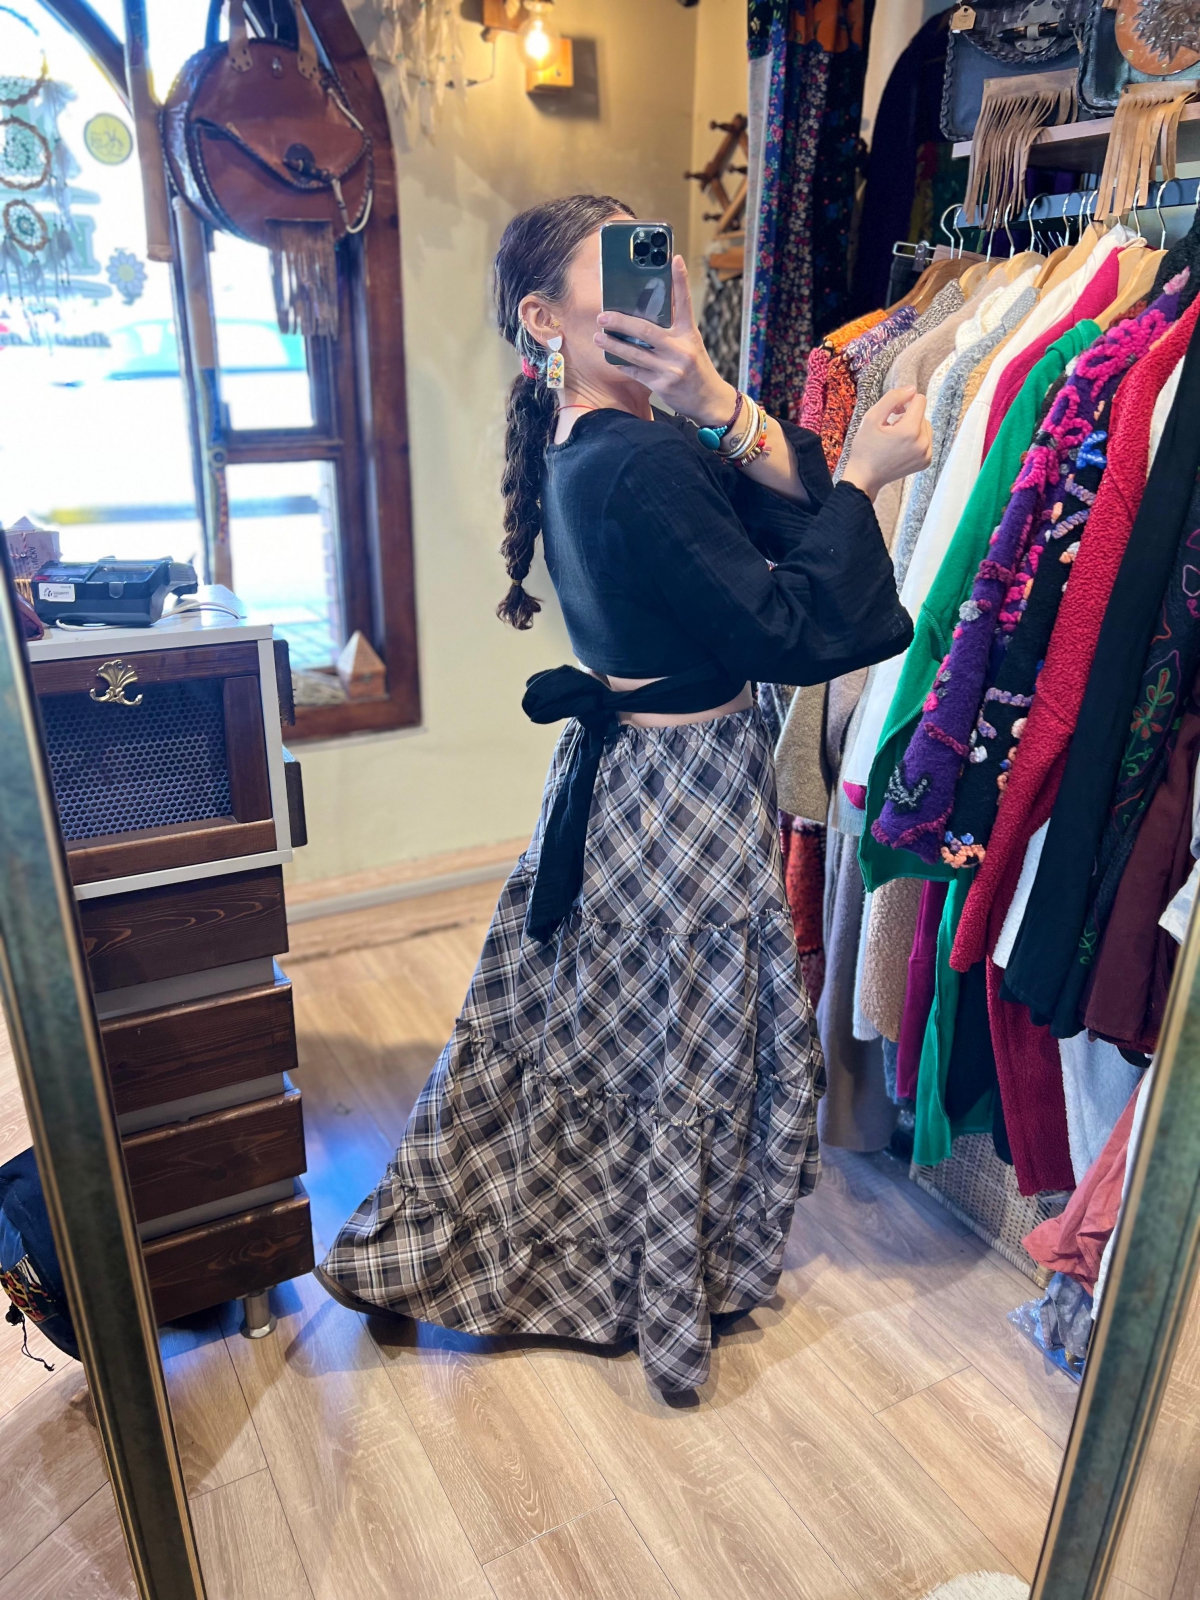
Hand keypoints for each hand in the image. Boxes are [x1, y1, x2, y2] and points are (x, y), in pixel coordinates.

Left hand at [594, 255, 736, 426]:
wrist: (708, 400)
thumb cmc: (696, 368)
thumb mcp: (691, 344)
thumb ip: (673, 330)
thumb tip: (645, 315)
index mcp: (690, 334)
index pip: (685, 303)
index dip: (680, 280)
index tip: (674, 259)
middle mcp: (681, 349)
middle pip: (646, 331)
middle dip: (621, 322)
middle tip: (603, 316)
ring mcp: (671, 368)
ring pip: (635, 353)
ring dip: (613, 345)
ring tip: (598, 337)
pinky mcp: (662, 385)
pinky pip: (636, 372)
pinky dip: (623, 365)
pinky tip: (611, 359)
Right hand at [842, 387, 932, 502]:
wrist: (865, 477)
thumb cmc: (865, 447)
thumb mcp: (871, 417)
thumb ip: (892, 398)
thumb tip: (912, 389)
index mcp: (910, 430)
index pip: (919, 400)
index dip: (905, 401)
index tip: (893, 412)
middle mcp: (922, 442)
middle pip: (923, 414)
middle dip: (908, 416)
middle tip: (890, 427)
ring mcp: (926, 454)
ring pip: (925, 427)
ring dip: (913, 427)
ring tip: (895, 438)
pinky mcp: (926, 461)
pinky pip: (926, 440)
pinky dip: (916, 440)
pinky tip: (901, 447)